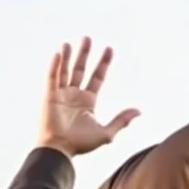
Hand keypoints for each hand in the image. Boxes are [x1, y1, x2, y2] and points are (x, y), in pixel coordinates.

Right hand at [37, 37, 140, 156]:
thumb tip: (139, 111)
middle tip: (88, 38)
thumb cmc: (81, 144)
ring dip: (68, 56)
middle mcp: (74, 95)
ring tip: (72, 43)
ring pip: (65, 70)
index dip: (103, 64)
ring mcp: (61, 94)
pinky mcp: (49, 96)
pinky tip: (59, 53)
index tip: (109, 49)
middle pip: (80, 69)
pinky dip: (55, 65)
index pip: (97, 77)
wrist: (61, 150)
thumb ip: (122, 120)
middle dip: (84, 54)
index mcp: (88, 101)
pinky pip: (52, 77)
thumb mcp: (106, 132)